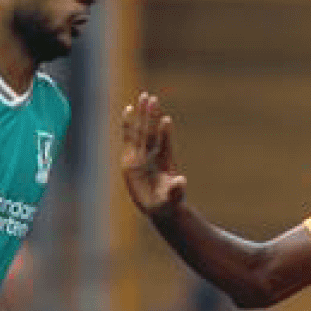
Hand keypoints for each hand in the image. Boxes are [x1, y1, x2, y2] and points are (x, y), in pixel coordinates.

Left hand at [119, 92, 188, 218]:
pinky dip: (163, 132)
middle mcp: (139, 161)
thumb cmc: (163, 209)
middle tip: (146, 96)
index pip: (133, 141)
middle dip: (143, 114)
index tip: (129, 109)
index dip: (131, 125)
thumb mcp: (167, 202)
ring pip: (150, 134)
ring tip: (152, 98)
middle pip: (141, 133)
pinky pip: (162, 143)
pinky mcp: (161, 161)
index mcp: (133, 168)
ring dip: (151, 117)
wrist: (166, 214)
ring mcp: (150, 159)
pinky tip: (163, 119)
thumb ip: (174, 192)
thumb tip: (181, 181)